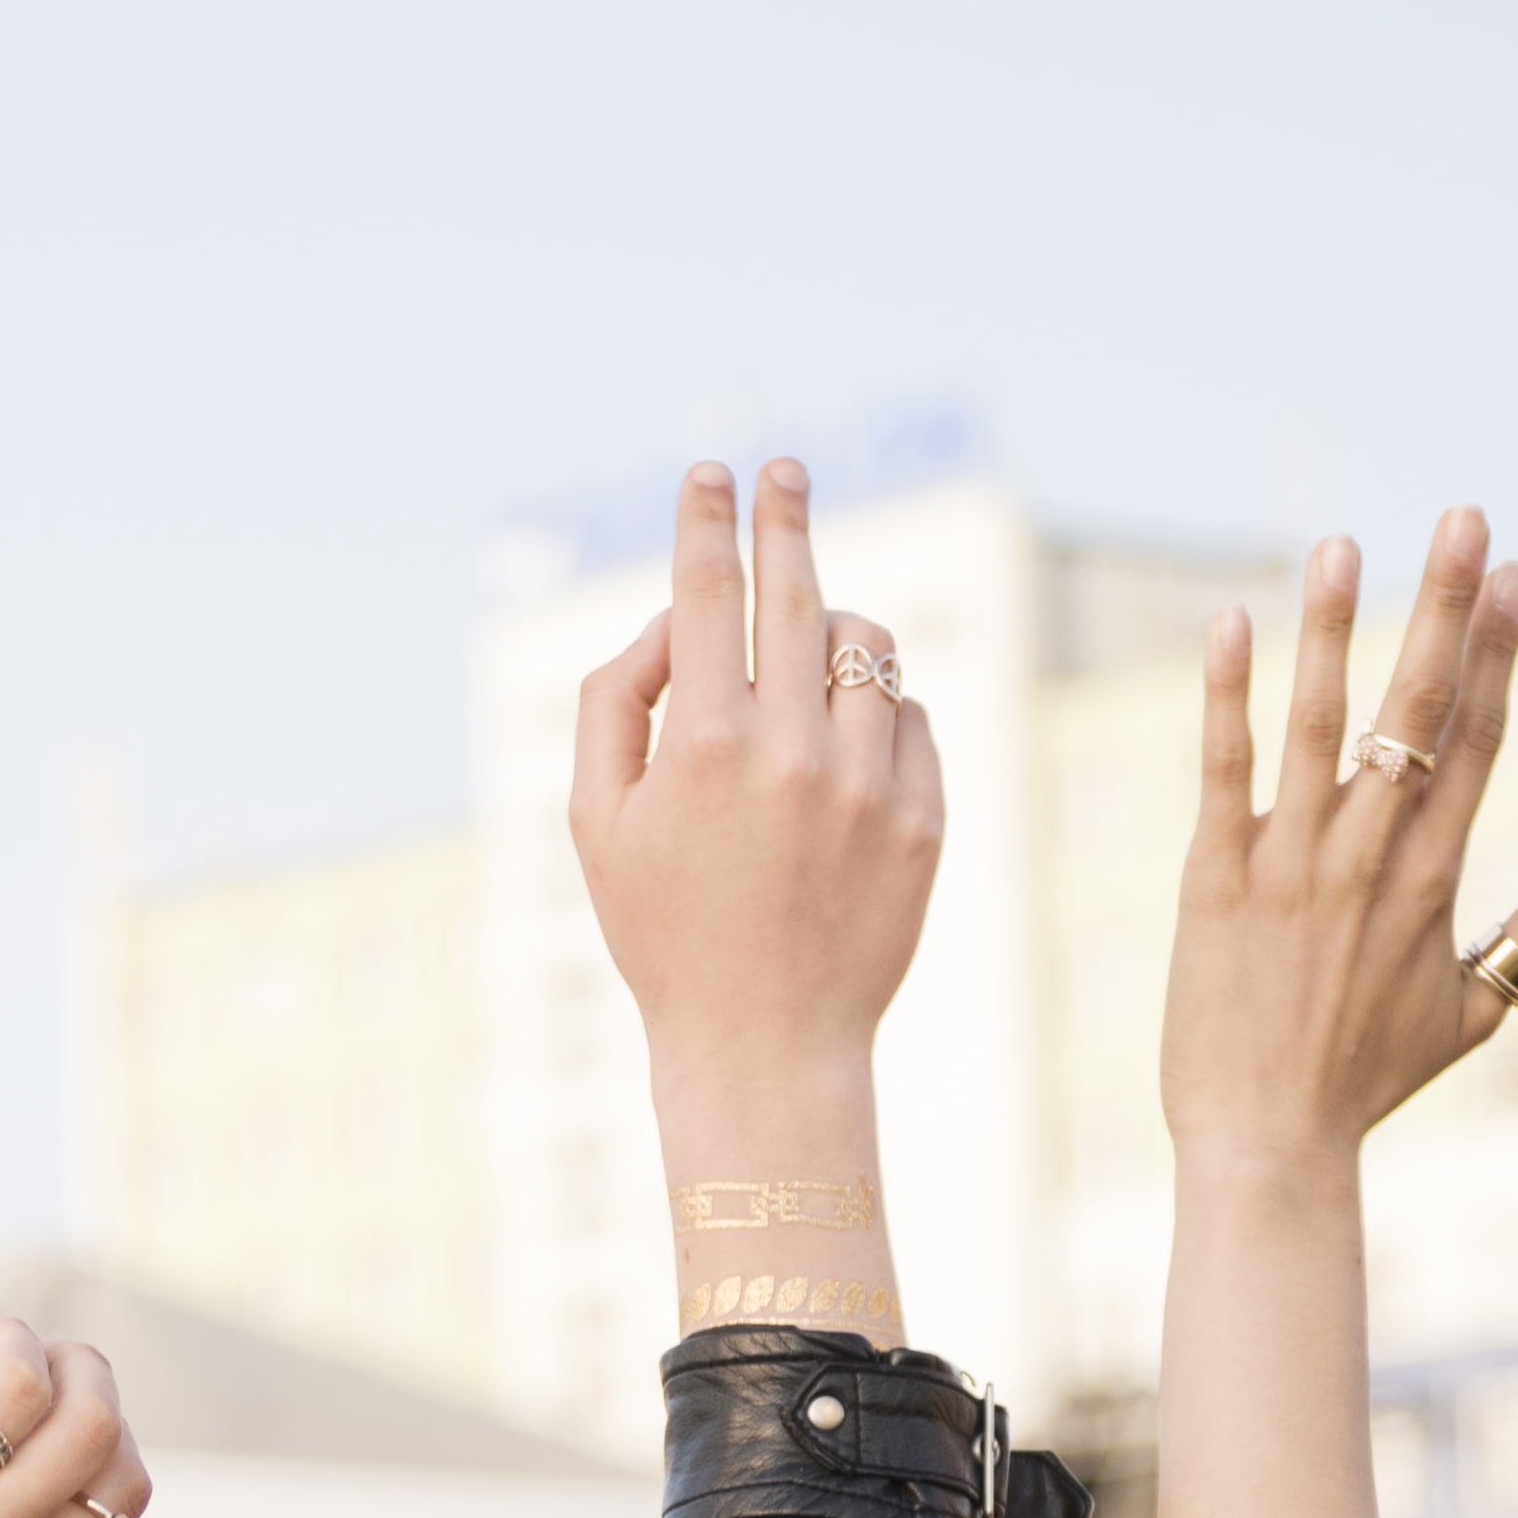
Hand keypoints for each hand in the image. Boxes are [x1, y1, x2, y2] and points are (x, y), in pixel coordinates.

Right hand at [568, 462, 939, 1095]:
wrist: (765, 1045)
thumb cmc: (663, 932)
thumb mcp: (595, 822)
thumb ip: (613, 704)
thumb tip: (668, 625)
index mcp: (701, 745)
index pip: (705, 593)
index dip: (706, 519)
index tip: (712, 472)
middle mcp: (791, 752)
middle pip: (797, 593)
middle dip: (785, 518)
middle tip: (785, 472)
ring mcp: (866, 784)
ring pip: (868, 646)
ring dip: (836, 625)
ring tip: (808, 647)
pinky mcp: (922, 819)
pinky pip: (909, 716)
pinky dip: (876, 708)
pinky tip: (842, 740)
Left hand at [1165, 511, 1517, 1178]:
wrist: (1271, 1144)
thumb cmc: (1367, 1080)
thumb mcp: (1477, 1009)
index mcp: (1437, 878)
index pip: (1480, 740)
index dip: (1500, 651)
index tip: (1515, 574)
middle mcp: (1373, 858)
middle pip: (1421, 711)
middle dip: (1446, 607)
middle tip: (1464, 516)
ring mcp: (1294, 865)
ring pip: (1323, 725)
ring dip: (1335, 628)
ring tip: (1342, 542)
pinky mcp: (1216, 880)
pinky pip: (1224, 772)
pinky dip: (1227, 697)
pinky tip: (1229, 622)